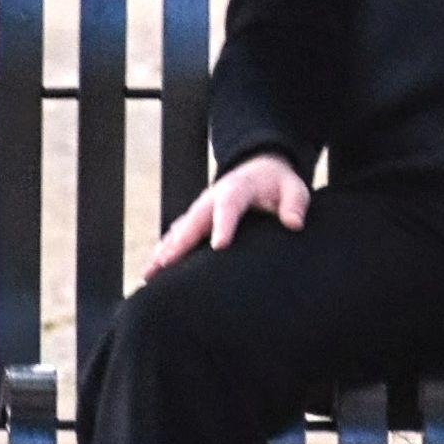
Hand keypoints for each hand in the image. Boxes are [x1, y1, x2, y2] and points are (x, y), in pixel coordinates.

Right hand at [147, 152, 308, 271]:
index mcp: (237, 189)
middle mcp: (212, 199)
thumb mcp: (293, 187)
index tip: (219, 246)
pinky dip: (163, 252)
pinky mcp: (195, 220)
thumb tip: (293, 223)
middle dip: (180, 242)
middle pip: (193, 221)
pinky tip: (151, 274)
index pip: (229, 206)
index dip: (223, 225)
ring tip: (149, 274)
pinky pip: (176, 236)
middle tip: (167, 264)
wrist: (259, 168)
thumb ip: (294, 203)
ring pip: (178, 231)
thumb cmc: (277, 183)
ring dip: (163, 251)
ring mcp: (200, 210)